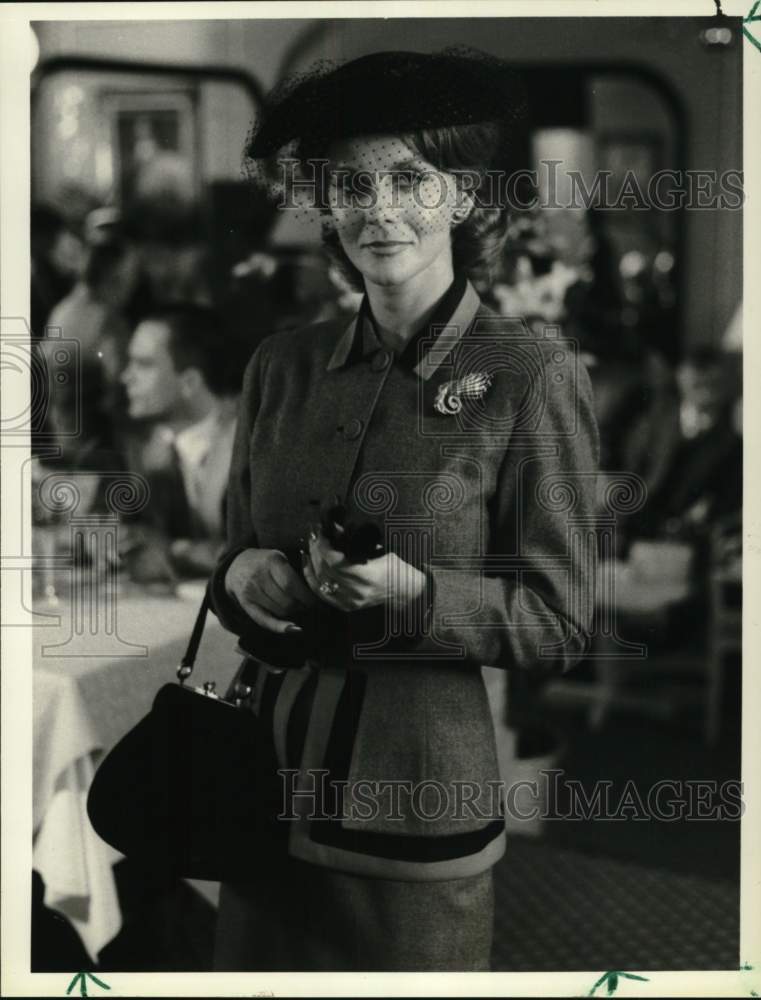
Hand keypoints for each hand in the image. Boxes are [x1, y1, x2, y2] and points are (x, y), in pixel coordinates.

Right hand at [225, 548, 317, 633]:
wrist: (237, 565)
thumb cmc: (266, 562)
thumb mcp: (281, 557)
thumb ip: (296, 570)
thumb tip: (317, 590)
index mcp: (272, 561)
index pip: (291, 584)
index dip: (306, 596)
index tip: (315, 601)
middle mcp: (259, 576)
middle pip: (286, 600)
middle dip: (301, 606)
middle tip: (307, 605)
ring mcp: (250, 591)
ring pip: (279, 611)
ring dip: (291, 613)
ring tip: (295, 607)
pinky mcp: (245, 604)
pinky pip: (264, 620)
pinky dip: (280, 627)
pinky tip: (293, 628)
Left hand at [303, 527, 425, 612]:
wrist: (404, 591)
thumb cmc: (396, 567)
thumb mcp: (380, 549)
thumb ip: (356, 541)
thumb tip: (335, 528)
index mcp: (368, 576)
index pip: (336, 562)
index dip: (324, 547)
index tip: (321, 534)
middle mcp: (357, 591)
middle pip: (326, 571)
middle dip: (316, 551)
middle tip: (314, 536)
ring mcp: (350, 601)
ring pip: (321, 581)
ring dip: (313, 562)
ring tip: (311, 547)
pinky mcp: (346, 606)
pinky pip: (321, 593)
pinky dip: (312, 578)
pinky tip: (308, 564)